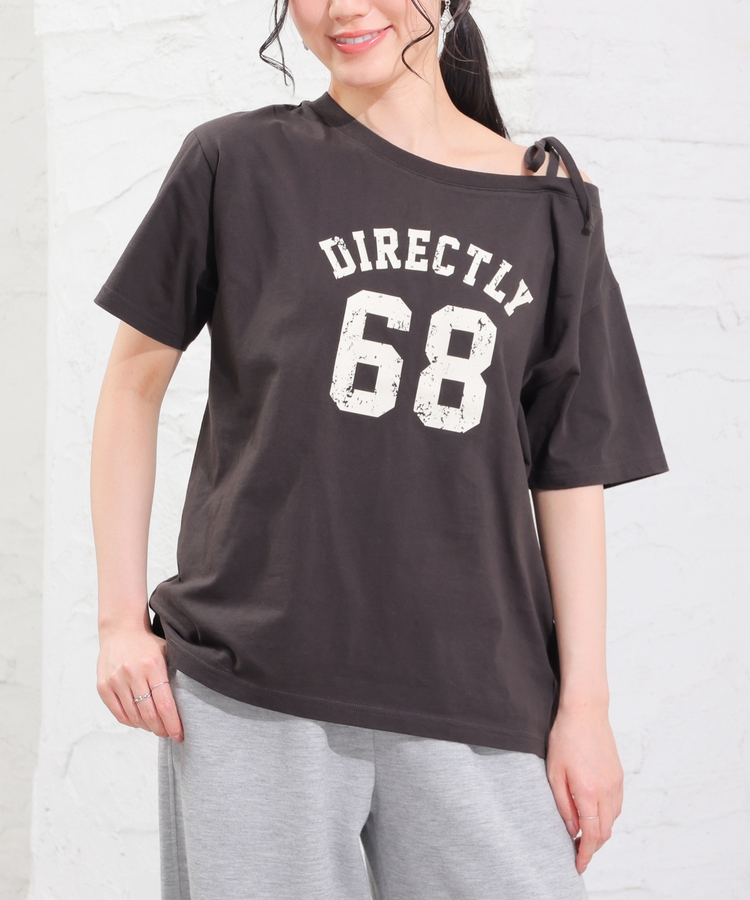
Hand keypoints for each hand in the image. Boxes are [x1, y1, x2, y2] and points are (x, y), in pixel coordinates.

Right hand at [97, 622, 183, 741]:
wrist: (120, 630)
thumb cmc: (148, 643)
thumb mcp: (166, 652)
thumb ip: (174, 674)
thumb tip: (187, 704)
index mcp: (153, 665)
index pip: (165, 704)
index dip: (173, 724)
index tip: (179, 735)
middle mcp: (133, 673)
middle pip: (149, 713)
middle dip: (161, 729)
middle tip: (168, 734)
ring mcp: (116, 680)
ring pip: (134, 716)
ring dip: (147, 727)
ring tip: (156, 728)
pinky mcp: (103, 686)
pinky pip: (119, 713)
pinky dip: (131, 722)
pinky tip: (140, 722)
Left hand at [546, 703, 623, 873]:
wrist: (586, 711)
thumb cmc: (565, 737)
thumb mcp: (554, 772)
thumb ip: (563, 804)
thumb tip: (572, 829)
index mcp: (589, 792)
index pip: (592, 835)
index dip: (585, 854)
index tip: (578, 865)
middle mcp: (607, 791)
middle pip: (605, 832)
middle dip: (592, 847)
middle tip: (577, 853)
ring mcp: (616, 783)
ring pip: (612, 820)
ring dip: (600, 832)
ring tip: (583, 835)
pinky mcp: (619, 776)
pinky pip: (616, 806)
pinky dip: (606, 817)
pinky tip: (594, 815)